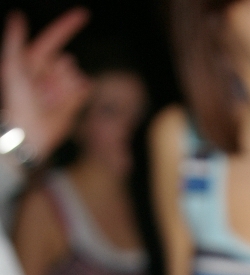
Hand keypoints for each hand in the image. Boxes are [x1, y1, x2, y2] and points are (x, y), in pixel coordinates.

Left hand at [1, 8, 90, 160]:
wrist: (29, 134)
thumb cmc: (16, 102)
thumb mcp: (12, 68)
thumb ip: (14, 41)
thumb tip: (18, 15)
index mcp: (35, 61)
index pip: (54, 38)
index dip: (69, 25)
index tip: (85, 14)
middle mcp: (50, 72)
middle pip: (67, 61)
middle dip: (59, 74)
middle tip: (44, 92)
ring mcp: (63, 87)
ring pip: (77, 75)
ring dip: (66, 88)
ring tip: (52, 102)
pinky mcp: (74, 102)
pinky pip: (86, 88)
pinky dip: (80, 93)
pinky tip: (68, 102)